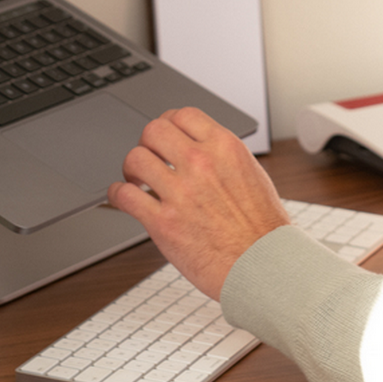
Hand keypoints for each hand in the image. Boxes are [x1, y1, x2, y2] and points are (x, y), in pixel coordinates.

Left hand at [108, 108, 290, 299]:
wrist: (265, 266)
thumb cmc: (263, 228)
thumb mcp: (251, 174)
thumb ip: (222, 157)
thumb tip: (199, 148)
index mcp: (225, 148)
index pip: (182, 114)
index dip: (168, 123)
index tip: (163, 136)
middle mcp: (201, 164)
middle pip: (153, 130)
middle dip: (147, 142)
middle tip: (148, 157)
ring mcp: (180, 192)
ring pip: (135, 159)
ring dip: (130, 168)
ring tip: (135, 180)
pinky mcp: (163, 223)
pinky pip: (125, 196)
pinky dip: (117, 195)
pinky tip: (122, 198)